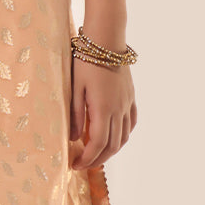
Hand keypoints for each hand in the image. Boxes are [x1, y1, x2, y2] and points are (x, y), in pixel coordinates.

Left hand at [69, 55, 136, 170]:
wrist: (106, 39)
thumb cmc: (85, 61)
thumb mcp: (74, 88)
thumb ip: (74, 115)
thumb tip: (73, 139)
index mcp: (103, 109)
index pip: (97, 144)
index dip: (87, 159)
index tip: (75, 165)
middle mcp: (118, 110)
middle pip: (111, 145)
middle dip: (97, 159)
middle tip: (83, 164)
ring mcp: (127, 103)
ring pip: (123, 137)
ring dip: (111, 150)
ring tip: (96, 154)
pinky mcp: (130, 96)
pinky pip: (131, 123)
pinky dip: (123, 135)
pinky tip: (114, 137)